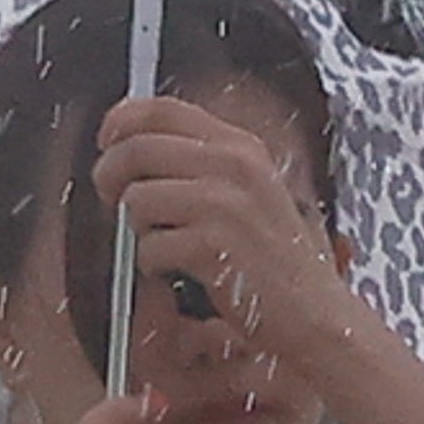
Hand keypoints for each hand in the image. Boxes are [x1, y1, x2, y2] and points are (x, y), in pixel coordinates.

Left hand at [95, 99, 352, 365]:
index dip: (121, 121)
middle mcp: (233, 166)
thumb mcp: (251, 192)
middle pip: (136, 147)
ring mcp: (223, 204)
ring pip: (135, 198)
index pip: (162, 109)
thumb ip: (203, 163)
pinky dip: (154, 266)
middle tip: (113, 199)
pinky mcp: (211, 246)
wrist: (315, 314)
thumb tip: (132, 149)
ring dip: (138, 228)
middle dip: (110, 175)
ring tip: (168, 244)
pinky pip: (147, 247)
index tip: (107, 143)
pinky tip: (182, 271)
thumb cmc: (276, 260)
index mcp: (241, 146)